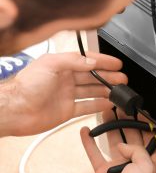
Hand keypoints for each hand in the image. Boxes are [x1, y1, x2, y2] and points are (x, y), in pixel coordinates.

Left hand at [9, 52, 126, 135]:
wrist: (15, 111)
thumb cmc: (27, 86)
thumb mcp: (50, 64)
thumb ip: (73, 61)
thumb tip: (92, 62)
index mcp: (62, 66)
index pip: (87, 61)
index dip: (103, 61)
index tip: (116, 63)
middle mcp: (66, 79)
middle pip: (92, 76)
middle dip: (108, 76)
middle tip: (122, 78)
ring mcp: (67, 95)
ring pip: (91, 91)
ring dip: (105, 90)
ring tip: (118, 91)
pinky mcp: (67, 110)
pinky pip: (86, 106)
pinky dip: (97, 105)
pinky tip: (107, 104)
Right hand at [80, 109, 155, 172]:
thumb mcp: (146, 167)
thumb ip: (138, 150)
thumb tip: (124, 145)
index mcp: (150, 164)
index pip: (150, 140)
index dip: (146, 126)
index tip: (140, 114)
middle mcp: (135, 164)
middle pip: (131, 137)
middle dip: (127, 123)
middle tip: (121, 110)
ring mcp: (119, 166)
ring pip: (114, 142)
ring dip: (110, 128)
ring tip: (106, 114)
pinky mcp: (103, 171)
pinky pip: (95, 153)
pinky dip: (90, 143)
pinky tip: (87, 133)